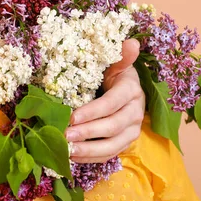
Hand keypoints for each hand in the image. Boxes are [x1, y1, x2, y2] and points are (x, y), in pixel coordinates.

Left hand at [64, 38, 145, 162]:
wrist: (125, 88)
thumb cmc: (113, 73)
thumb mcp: (115, 62)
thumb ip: (121, 55)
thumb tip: (132, 42)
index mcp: (132, 90)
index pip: (112, 103)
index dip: (93, 111)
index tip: (72, 117)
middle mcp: (136, 113)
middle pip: (113, 127)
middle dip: (88, 133)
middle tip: (64, 136)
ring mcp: (132, 131)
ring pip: (112, 145)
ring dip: (88, 150)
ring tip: (67, 151)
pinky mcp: (125, 143)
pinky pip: (108, 155)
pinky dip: (90, 157)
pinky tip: (72, 156)